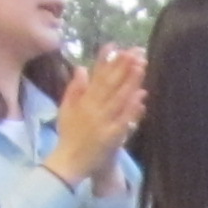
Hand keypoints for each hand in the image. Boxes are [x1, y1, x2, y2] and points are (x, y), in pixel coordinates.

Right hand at [48, 48, 146, 185]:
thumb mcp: (66, 109)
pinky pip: (123, 120)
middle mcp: (93, 108)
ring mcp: (102, 122)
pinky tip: (141, 95)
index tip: (114, 45)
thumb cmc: (69, 136)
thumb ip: (74, 88)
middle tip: (135, 50)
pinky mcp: (111, 136)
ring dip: (130, 80)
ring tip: (141, 64)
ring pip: (118, 98)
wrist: (69, 163)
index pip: (96, 76)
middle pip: (110, 83)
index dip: (105, 60)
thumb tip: (81, 67)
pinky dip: (132, 107)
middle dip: (123, 65)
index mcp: (83, 101)